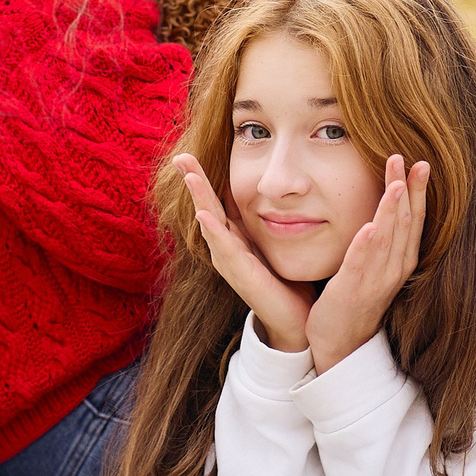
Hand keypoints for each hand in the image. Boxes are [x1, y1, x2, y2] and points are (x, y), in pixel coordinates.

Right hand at [172, 154, 313, 352]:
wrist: (295, 321)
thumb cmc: (284, 282)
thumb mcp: (272, 243)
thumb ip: (268, 221)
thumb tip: (275, 191)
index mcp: (234, 238)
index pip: (215, 201)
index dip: (202, 178)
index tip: (188, 154)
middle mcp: (226, 248)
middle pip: (206, 207)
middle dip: (194, 181)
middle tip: (180, 156)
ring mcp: (230, 262)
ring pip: (210, 224)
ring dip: (200, 199)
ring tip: (191, 176)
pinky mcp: (241, 275)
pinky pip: (225, 249)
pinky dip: (214, 231)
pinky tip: (203, 215)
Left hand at [306, 155, 427, 372]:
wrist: (341, 344)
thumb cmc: (356, 300)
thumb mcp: (375, 266)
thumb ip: (382, 239)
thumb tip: (382, 208)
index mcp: (400, 261)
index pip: (414, 220)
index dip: (417, 191)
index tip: (419, 162)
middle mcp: (394, 269)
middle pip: (406, 223)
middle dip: (408, 190)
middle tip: (407, 159)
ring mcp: (376, 280)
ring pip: (388, 239)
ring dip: (392, 210)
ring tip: (395, 183)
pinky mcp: (352, 290)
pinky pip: (361, 265)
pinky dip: (367, 246)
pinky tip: (370, 227)